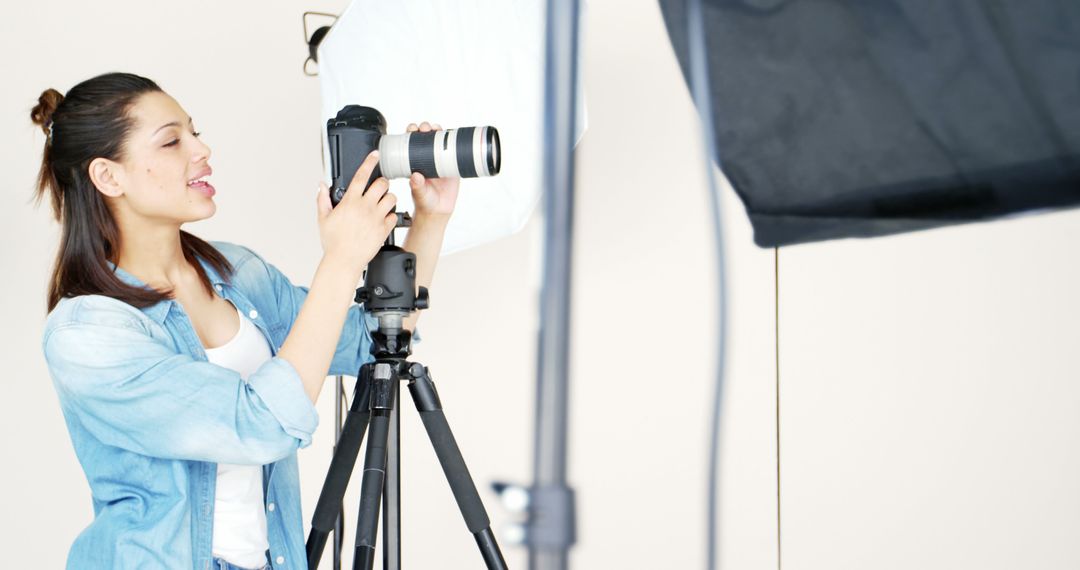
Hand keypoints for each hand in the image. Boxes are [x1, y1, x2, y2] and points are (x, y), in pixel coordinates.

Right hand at [316, 151, 396, 276]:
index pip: (361, 175)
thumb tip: (321, 186)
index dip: (369, 162)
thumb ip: (323, 199)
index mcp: (350, 202)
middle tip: (379, 187)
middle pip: (382, 183)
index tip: (375, 154)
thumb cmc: (333, 242)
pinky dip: (391, 215)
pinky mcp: (384, 229)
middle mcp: (365, 207)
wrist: (344, 261)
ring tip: (383, 203)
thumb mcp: (323, 219)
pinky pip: (394, 215)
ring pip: (392, 197)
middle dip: (382, 183)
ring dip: (389, 197)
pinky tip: (384, 219)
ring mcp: (376, 218)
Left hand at [407, 121, 459, 218]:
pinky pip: (453, 152)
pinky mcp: (452, 166)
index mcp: (414, 162)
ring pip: (439, 141)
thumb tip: (415, 176)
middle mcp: (426, 159)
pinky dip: (454, 143)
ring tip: (437, 129)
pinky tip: (454, 136)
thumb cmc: (424, 201)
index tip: (412, 129)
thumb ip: (417, 187)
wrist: (438, 210)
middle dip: (424, 129)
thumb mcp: (419, 194)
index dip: (411, 133)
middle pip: (425, 138)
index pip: (411, 143)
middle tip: (425, 128)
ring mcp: (439, 161)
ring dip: (438, 132)